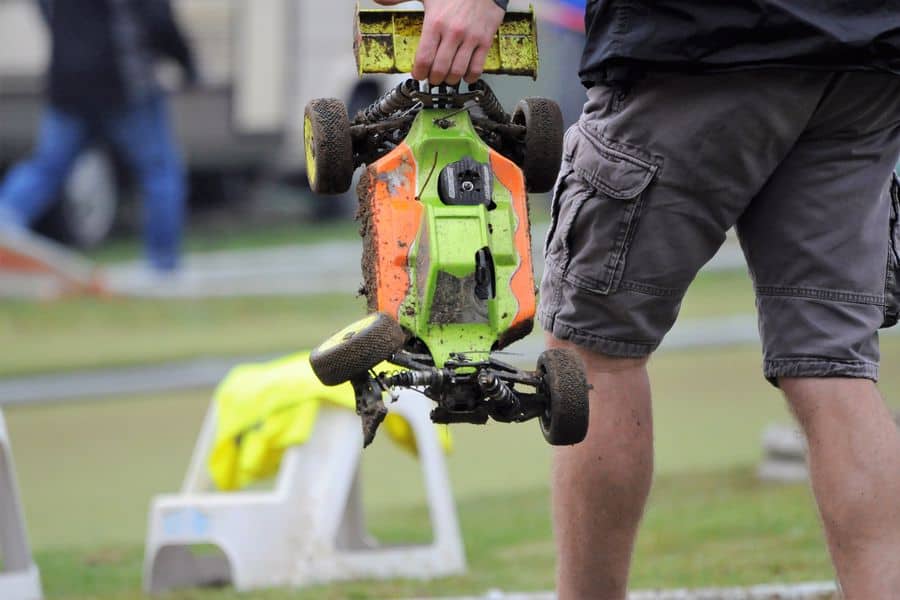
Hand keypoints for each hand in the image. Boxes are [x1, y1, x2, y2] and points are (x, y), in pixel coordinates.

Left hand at [373, 0, 504, 84]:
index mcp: (435, 22)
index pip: (424, 58)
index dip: (419, 72)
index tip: (418, 75)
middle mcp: (453, 32)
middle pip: (439, 69)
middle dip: (433, 79)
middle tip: (431, 79)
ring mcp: (470, 37)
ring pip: (457, 71)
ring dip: (450, 80)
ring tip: (446, 78)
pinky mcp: (485, 40)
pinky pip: (477, 67)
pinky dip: (470, 77)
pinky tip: (465, 76)